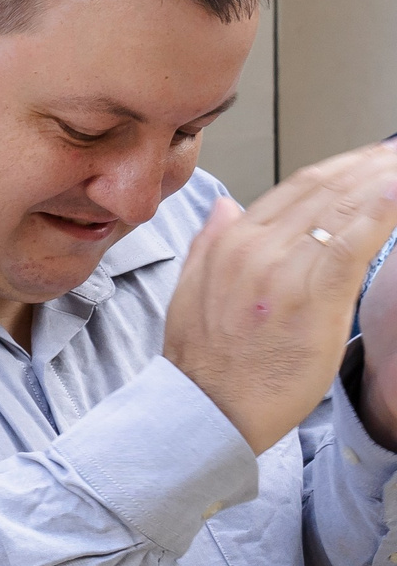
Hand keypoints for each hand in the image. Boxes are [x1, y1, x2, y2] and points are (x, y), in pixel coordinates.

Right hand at [164, 143, 396, 452]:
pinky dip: (380, 215)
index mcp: (230, 245)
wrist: (205, 411)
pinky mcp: (313, 300)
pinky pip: (351, 245)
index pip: (295, 188)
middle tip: (395, 153)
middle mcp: (256, 250)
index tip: (367, 159)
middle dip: (369, 165)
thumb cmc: (204, 364)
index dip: (339, 167)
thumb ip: (208, 244)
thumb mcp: (188, 294)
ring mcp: (284, 273)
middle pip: (324, 190)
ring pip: (343, 209)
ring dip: (383, 181)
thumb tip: (224, 206)